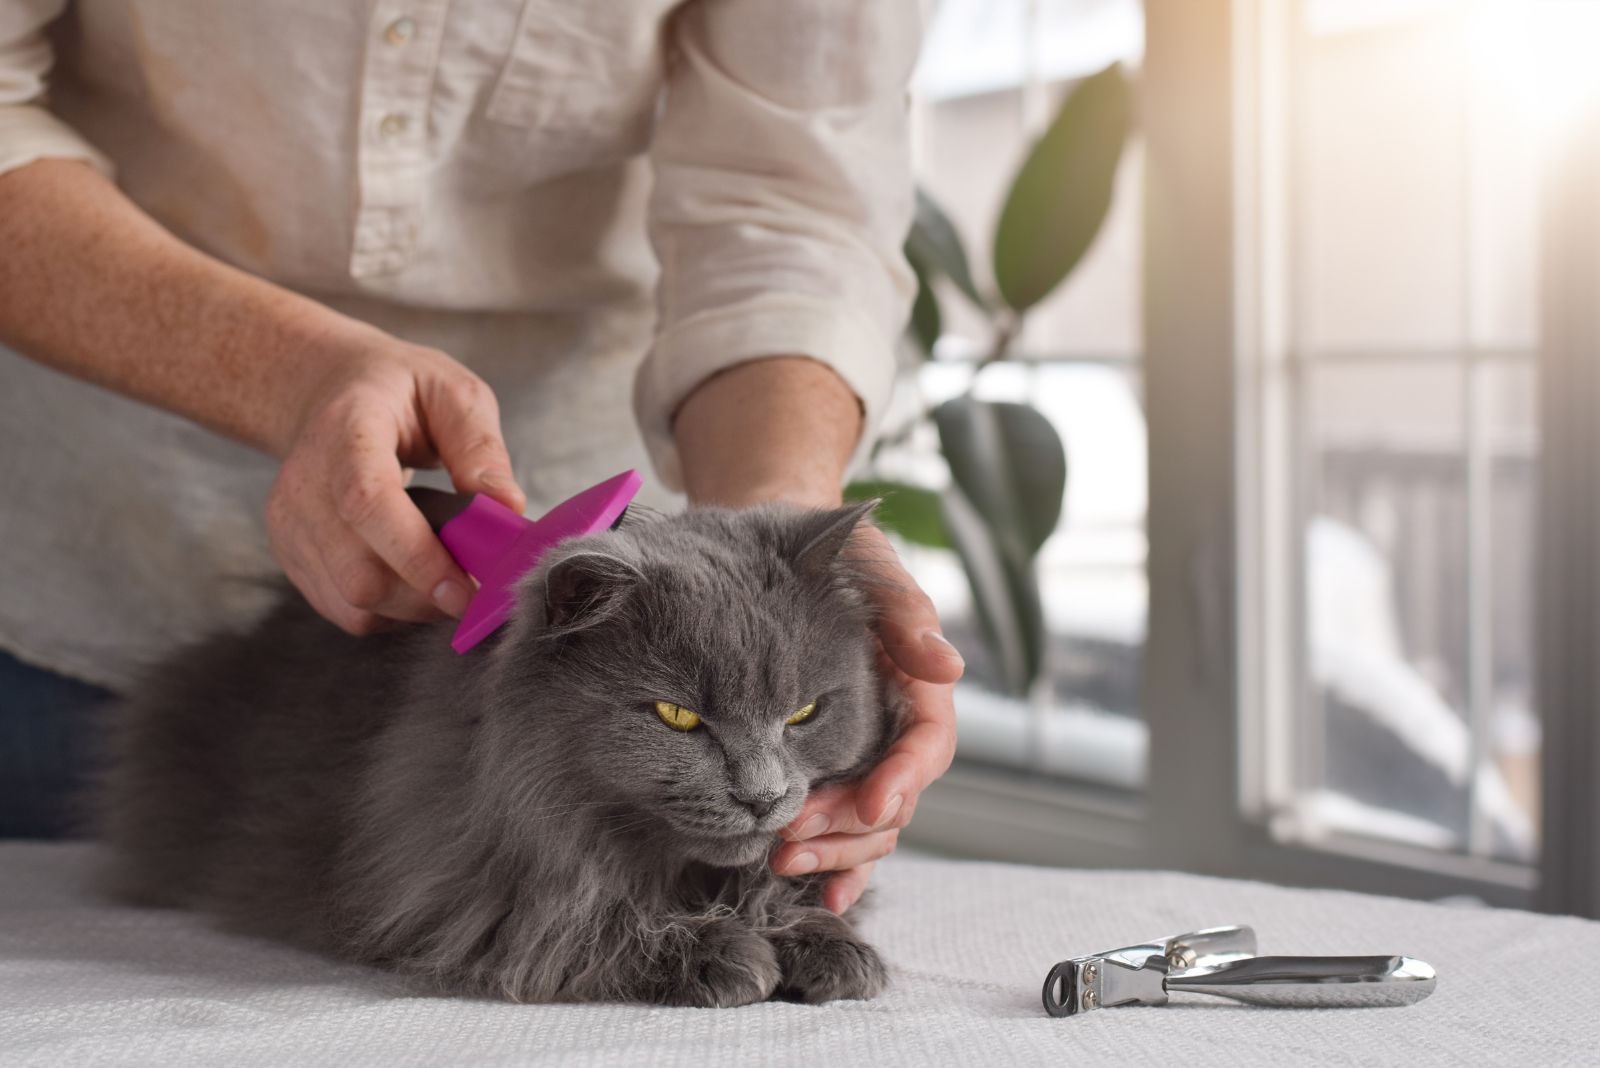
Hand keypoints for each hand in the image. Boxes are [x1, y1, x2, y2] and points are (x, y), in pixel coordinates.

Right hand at [266, 334, 524, 633]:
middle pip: (359, 572)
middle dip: (428, 595)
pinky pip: (345, 609)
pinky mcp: (291, 554)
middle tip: (478, 581)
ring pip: (353, 601)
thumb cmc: (399, 391)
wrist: (327, 392)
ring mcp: (290, 523)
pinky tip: (414, 577)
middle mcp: (304, 483)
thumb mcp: (452, 394)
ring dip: (415, 606)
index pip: (368, 504)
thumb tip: (508, 509)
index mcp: (346, 432)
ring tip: (448, 571)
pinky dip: (391, 609)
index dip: (417, 556)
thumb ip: (480, 449)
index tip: (467, 589)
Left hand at [773, 523, 962, 911]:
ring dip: (834, 852)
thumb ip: (907, 615)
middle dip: (850, 828)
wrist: (780, 550)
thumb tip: (945, 666)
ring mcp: (864, 756)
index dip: (902, 778)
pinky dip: (833, 862)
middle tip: (793, 836)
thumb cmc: (836, 556)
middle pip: (895, 800)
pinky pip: (842, 828)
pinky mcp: (829, 770)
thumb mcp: (872, 569)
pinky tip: (811, 891)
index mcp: (918, 688)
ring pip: (868, 826)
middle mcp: (896, 730)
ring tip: (782, 860)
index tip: (871, 801)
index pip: (926, 745)